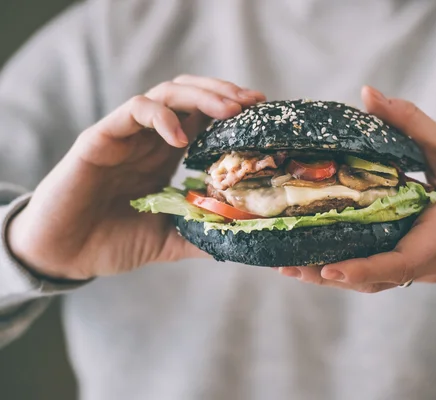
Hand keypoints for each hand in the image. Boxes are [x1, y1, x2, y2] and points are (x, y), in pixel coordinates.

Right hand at [7, 76, 264, 279]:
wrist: (65, 254)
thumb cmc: (113, 241)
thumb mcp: (169, 239)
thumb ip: (201, 234)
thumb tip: (242, 239)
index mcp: (167, 154)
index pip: (205, 117)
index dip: (234, 112)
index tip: (262, 116)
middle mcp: (150, 138)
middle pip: (191, 94)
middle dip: (225, 93)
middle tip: (254, 103)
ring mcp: (126, 135)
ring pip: (167, 93)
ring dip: (202, 96)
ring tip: (230, 111)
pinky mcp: (101, 138)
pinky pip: (134, 110)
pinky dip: (161, 116)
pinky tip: (180, 137)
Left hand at [277, 86, 435, 292]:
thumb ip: (412, 123)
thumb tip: (368, 94)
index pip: (405, 258)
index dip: (367, 268)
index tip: (330, 269)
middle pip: (381, 278)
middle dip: (333, 276)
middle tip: (287, 265)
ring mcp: (430, 268)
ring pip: (379, 282)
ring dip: (337, 278)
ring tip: (291, 266)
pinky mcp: (423, 268)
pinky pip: (386, 276)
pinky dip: (353, 271)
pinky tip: (320, 261)